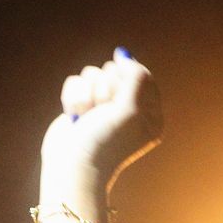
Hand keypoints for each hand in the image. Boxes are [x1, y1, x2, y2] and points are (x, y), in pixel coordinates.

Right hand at [39, 49, 162, 183]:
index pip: (142, 75)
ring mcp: (103, 107)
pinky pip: (76, 82)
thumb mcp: (131, 109)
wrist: (73, 168)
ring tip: (88, 118)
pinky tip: (75, 118)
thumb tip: (123, 54)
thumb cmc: (106, 142)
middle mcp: (128, 108)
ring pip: (93, 74)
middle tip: (104, 113)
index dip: (126, 80)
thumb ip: (135, 76)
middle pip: (115, 71)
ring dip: (88, 95)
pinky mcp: (81, 106)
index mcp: (150, 113)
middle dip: (105, 89)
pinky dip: (73, 99)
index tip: (119, 99)